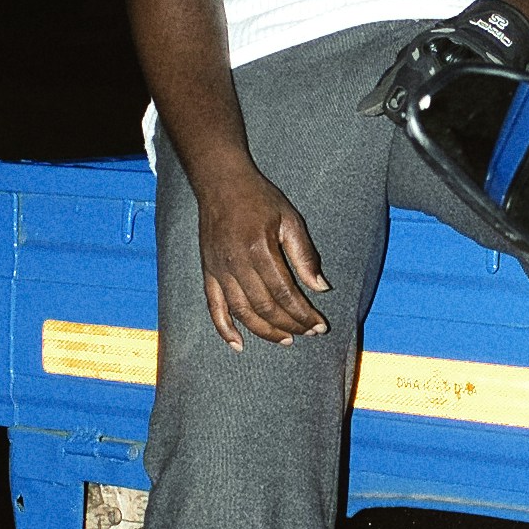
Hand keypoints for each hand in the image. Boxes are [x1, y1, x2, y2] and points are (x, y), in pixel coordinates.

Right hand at [195, 162, 330, 351]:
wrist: (221, 184)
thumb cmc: (259, 199)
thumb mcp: (289, 219)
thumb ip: (305, 255)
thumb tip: (320, 288)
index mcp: (259, 249)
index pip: (285, 293)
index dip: (303, 313)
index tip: (319, 325)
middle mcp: (237, 264)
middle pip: (265, 307)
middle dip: (290, 325)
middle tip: (308, 333)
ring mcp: (219, 270)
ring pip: (242, 312)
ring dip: (265, 331)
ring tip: (286, 340)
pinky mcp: (208, 272)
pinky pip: (214, 307)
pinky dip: (225, 329)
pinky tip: (239, 344)